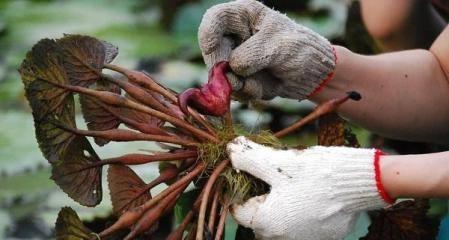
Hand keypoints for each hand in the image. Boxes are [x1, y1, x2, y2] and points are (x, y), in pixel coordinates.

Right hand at [198, 0, 335, 99]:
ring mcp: (235, 58)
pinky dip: (247, 92)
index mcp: (245, 16)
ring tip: (260, 85)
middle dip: (222, 69)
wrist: (314, 76)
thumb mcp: (280, 47)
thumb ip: (253, 55)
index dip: (208, 34)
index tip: (212, 51)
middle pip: (212, 50)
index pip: (215, 18)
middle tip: (236, 81)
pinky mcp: (239, 78)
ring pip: (220, 75)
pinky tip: (263, 88)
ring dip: (238, 85)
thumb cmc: (301, 50)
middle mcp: (236, 35)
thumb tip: (230, 71)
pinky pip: (232, 89)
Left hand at [226, 137, 391, 239]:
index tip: (250, 173)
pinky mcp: (321, 238)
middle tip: (273, 175)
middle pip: (259, 217)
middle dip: (261, 196)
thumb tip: (230, 151)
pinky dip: (299, 212)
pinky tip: (310, 195)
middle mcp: (282, 238)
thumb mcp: (280, 162)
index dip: (241, 187)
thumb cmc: (318, 172)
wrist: (363, 182)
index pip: (239, 209)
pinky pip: (300, 226)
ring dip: (280, 205)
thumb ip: (250, 159)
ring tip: (293, 184)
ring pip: (279, 221)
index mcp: (267, 222)